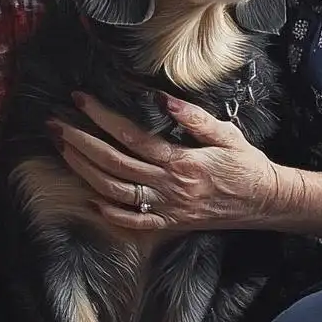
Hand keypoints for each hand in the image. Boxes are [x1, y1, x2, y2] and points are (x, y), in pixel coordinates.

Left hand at [53, 92, 279, 234]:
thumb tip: (161, 97)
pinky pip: (134, 224)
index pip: (130, 137)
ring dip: (84, 172)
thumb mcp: (226, 133)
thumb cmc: (246, 163)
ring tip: (63, 150)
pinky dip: (109, 214)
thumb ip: (193, 116)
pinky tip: (89, 198)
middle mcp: (170, 187)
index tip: (78, 98)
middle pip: (114, 165)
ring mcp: (168, 209)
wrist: (267, 203)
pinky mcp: (171, 224)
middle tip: (54, 124)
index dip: (100, 116)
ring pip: (116, 193)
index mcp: (181, 162)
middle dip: (79, 143)